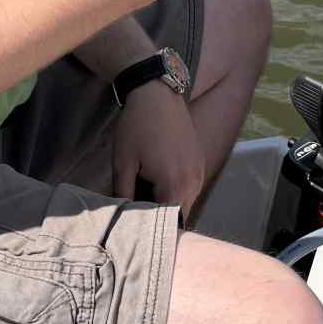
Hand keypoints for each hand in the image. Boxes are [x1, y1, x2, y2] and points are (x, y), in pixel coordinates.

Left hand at [114, 83, 205, 221]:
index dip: (150, 229)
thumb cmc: (137, 127)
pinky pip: (189, 188)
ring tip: (144, 199)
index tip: (135, 230)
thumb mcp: (123, 163)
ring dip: (168, 205)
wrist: (156, 93)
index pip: (167, 223)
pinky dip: (175, 192)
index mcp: (175, 185)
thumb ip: (123, 195)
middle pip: (178, 216)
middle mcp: (194, 182)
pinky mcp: (200, 162)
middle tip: (137, 217)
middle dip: (159, 219)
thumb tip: (122, 217)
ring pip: (185, 202)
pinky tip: (157, 183)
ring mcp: (200, 172)